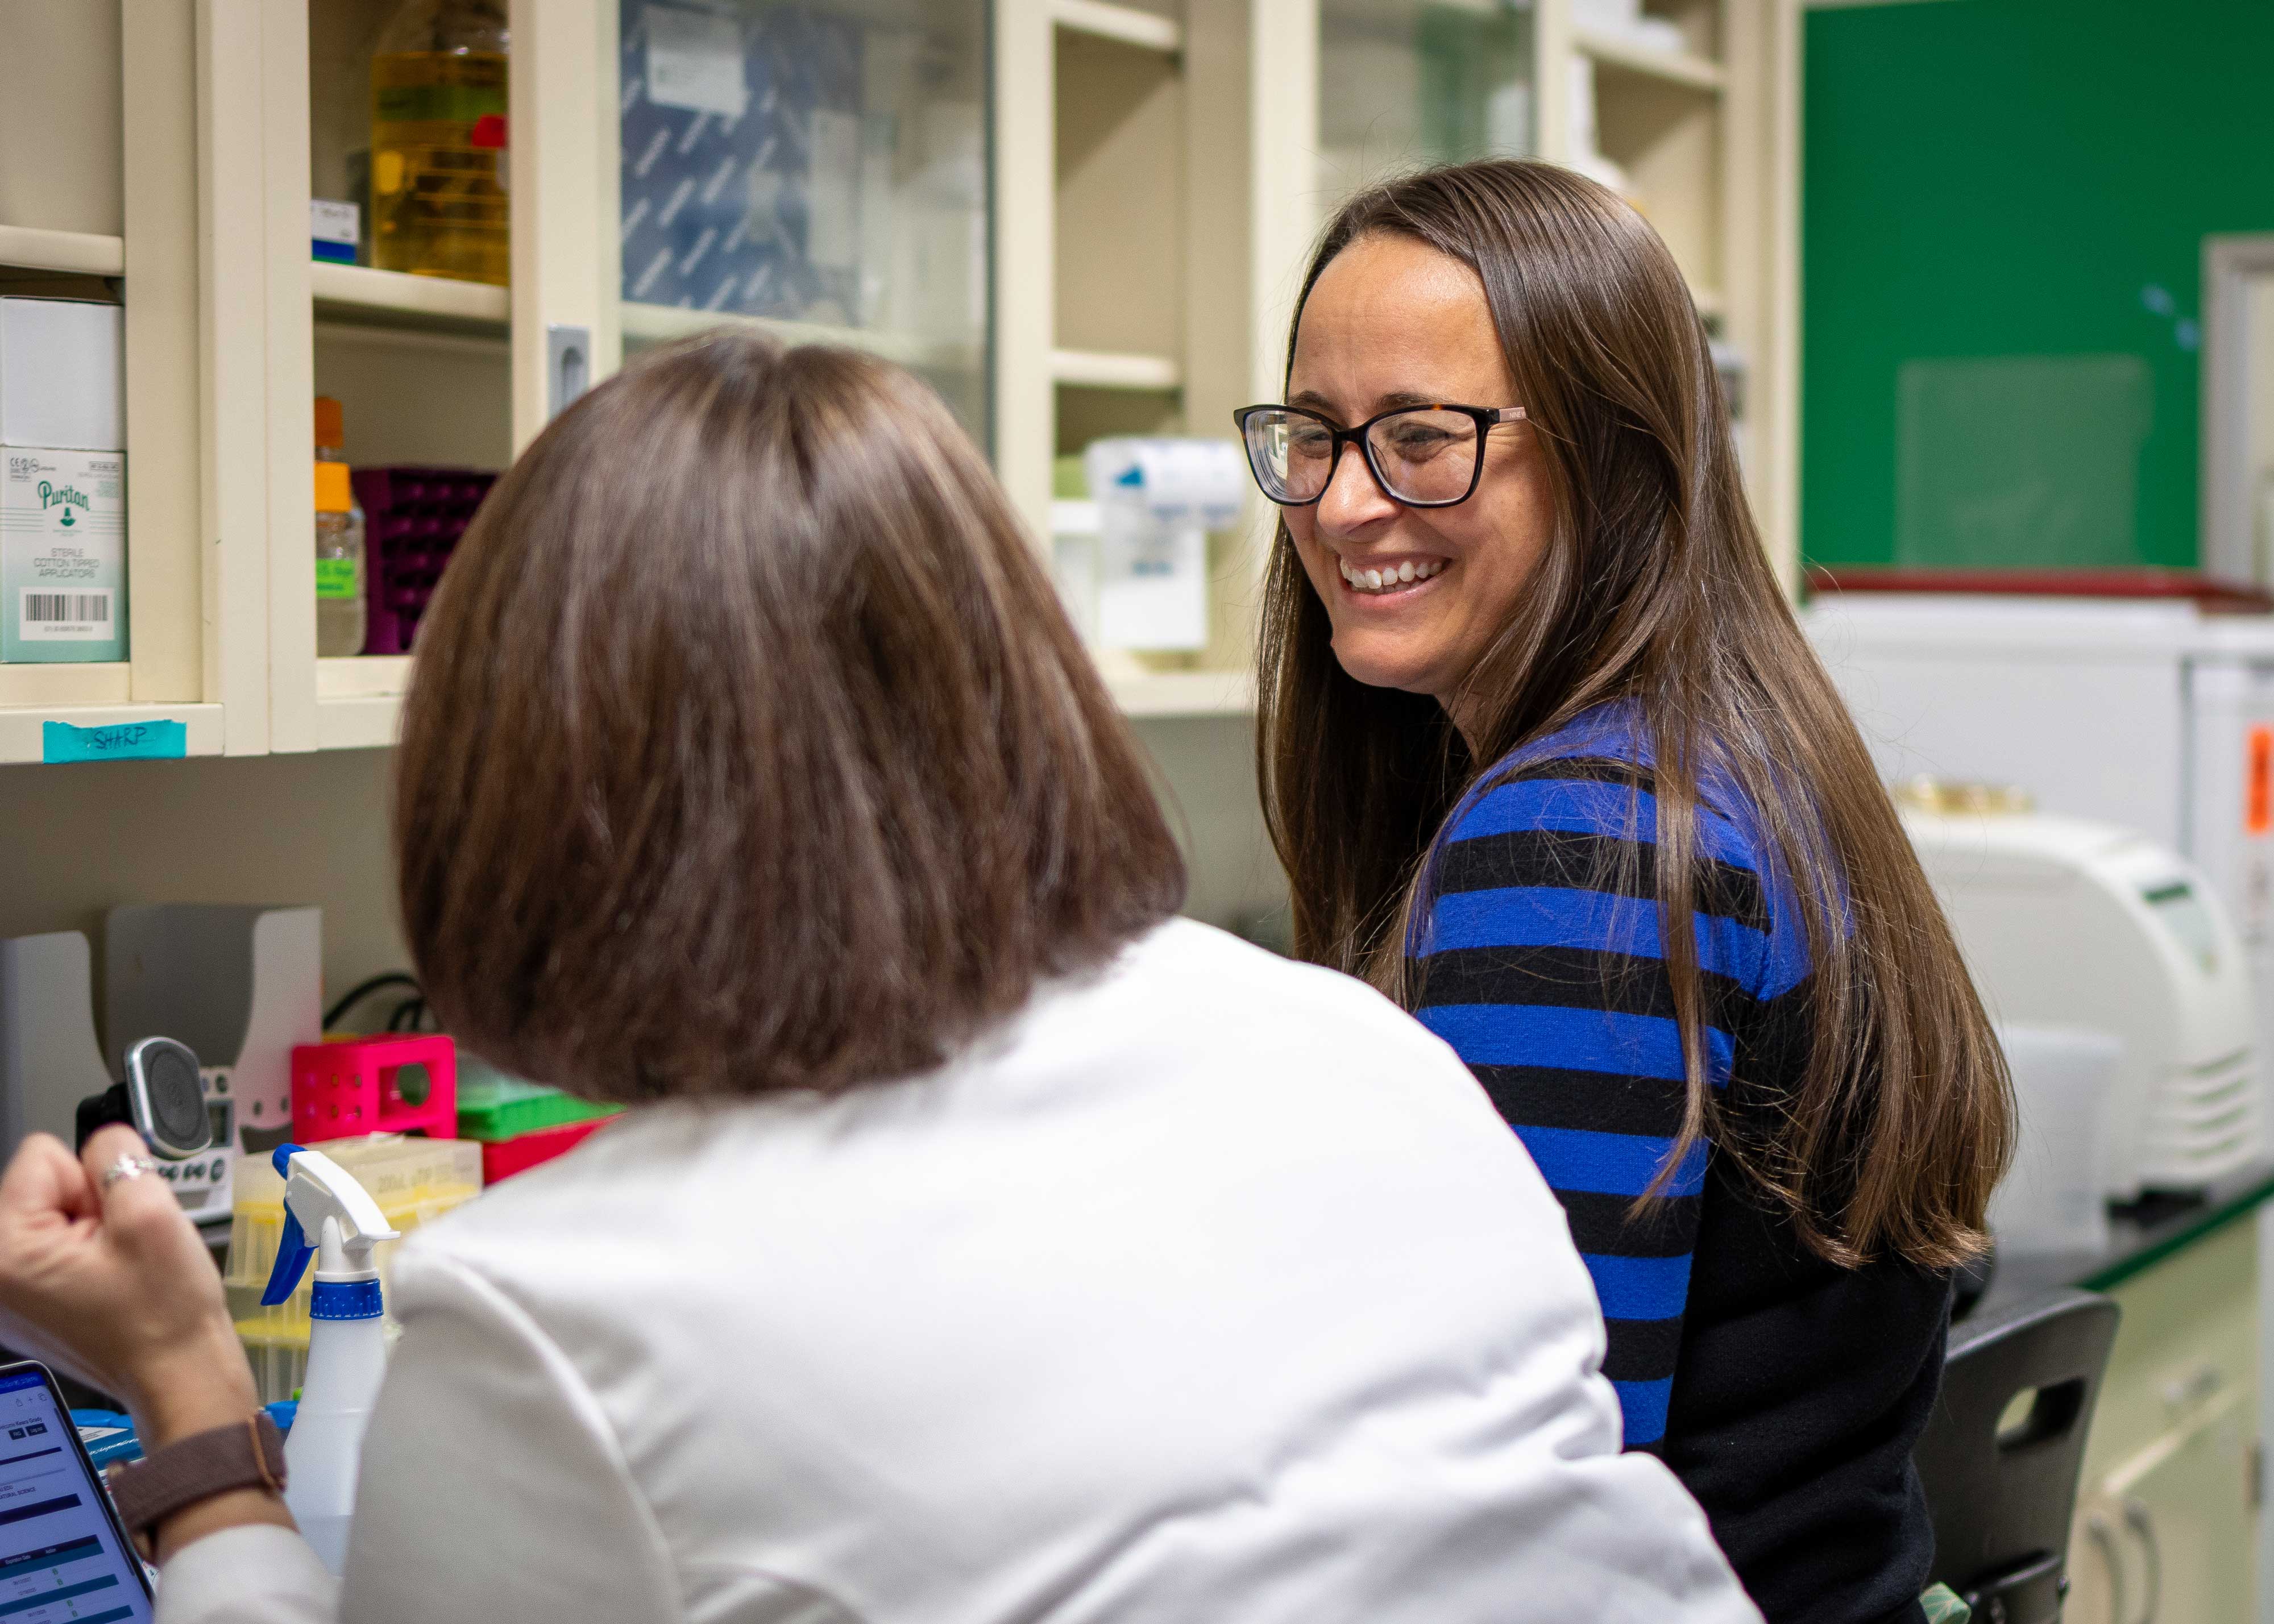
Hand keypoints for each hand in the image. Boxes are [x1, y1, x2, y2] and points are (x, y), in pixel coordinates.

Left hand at [0, 1126, 256, 1447]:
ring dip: (91, 1229)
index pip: (43, 1154)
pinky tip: (110, 1281)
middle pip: (43, 1183)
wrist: (181, 1377)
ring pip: (54, 1212)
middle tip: (122, 1248)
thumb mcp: (152, 1211)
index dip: (96, 1178)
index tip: (117, 1221)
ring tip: (119, 1267)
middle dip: (90, 1203)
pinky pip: (55, 1245)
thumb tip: (107, 1137)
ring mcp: (7, 1293)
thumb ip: (120, 1154)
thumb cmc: (166, 1315)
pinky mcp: (25, 1302)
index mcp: (6, 1249)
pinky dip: (86, 1254)